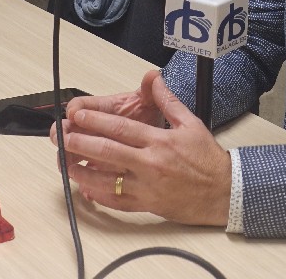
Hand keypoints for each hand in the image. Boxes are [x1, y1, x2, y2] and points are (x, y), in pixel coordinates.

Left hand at [50, 69, 230, 226]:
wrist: (223, 191)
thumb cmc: (207, 159)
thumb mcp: (191, 123)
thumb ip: (168, 101)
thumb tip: (155, 79)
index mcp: (159, 142)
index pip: (121, 129)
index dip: (96, 121)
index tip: (78, 115)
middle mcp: (149, 164)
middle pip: (107, 152)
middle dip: (81, 143)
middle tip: (62, 136)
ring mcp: (145, 187)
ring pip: (106, 180)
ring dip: (82, 171)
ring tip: (64, 162)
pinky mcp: (145, 205)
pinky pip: (116, 202)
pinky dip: (98, 196)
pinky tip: (84, 188)